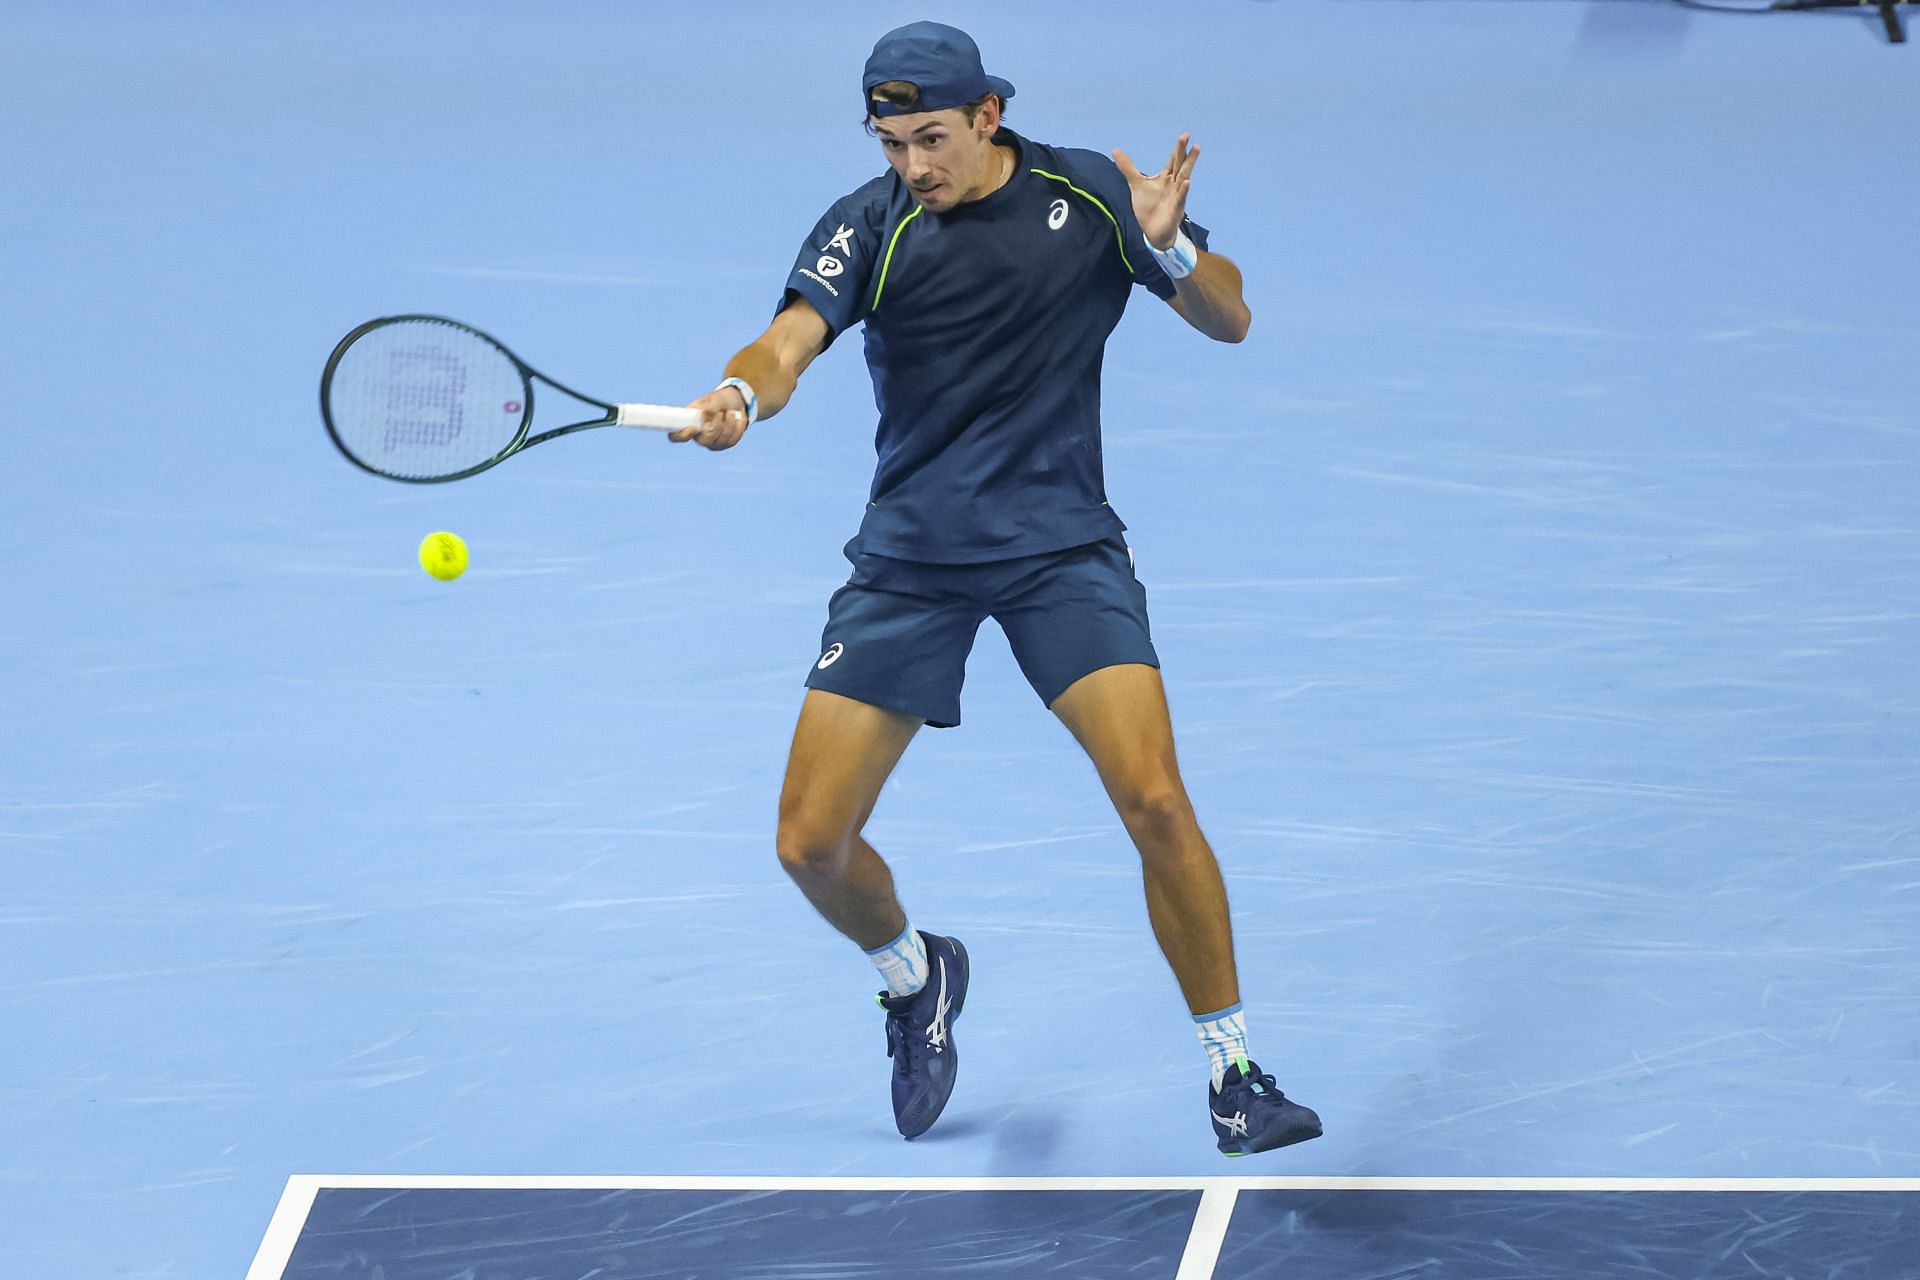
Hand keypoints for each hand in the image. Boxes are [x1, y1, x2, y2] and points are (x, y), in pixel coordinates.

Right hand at [671, 385, 749, 449]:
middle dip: (715, 427)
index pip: (676, 436)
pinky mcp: (724, 444)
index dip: (681, 436)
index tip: (692, 428)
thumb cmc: (720, 399)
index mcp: (689, 422)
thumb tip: (704, 414)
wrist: (736, 402)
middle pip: (702, 442)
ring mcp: (711, 442)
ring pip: (720, 441)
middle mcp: (698, 435)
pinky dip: (737, 428)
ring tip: (730, 412)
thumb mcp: (715, 399)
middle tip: (720, 414)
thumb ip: (710, 407)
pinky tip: (738, 419)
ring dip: (728, 425)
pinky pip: (731, 441)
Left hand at [1112, 133, 1198, 251]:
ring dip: (1189, 165)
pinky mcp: (1176, 209)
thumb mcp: (1136, 184)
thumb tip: (1116, 150)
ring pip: (1184, 178)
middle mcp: (1174, 184)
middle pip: (1180, 165)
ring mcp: (1177, 196)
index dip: (1178, 148)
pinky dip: (1184, 191)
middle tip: (1188, 137)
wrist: (1152, 231)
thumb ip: (1128, 168)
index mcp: (1166, 177)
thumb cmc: (1148, 207)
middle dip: (1184, 152)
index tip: (1184, 135)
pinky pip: (1180, 198)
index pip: (1173, 160)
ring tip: (1196, 150)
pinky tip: (1187, 182)